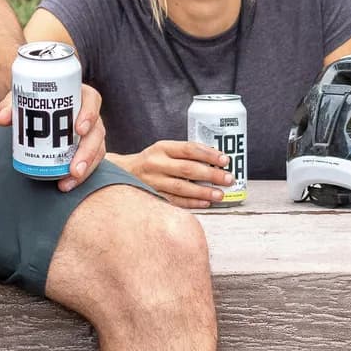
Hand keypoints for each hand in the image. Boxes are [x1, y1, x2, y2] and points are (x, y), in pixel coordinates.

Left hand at [0, 83, 109, 190]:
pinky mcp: (87, 148)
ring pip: (97, 149)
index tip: (78, 129)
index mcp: (80, 95)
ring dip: (87, 166)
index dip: (89, 114)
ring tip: (71, 178)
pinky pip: (91, 162)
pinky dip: (81, 174)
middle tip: (74, 167)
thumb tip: (2, 118)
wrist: (36, 109)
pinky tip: (67, 184)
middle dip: (87, 151)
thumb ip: (12, 105)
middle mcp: (90, 114)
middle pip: (96, 131)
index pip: (92, 100)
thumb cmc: (35, 100)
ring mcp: (91, 133)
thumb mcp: (24, 98)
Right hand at [112, 140, 233, 209]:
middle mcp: (156, 163)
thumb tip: (215, 160)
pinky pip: (174, 201)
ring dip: (203, 192)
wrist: (123, 173)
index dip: (209, 154)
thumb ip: (185, 154)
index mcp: (162, 148)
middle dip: (211, 174)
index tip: (225, 160)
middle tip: (228, 179)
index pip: (189, 149)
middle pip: (187, 169)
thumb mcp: (164, 150)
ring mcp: (153, 181)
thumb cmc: (151, 161)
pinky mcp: (152, 196)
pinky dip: (191, 202)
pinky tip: (205, 203)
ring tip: (219, 195)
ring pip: (182, 187)